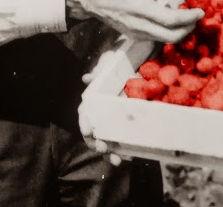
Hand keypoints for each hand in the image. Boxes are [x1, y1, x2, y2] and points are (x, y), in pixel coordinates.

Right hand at [65, 0, 202, 41]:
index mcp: (140, 7)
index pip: (171, 19)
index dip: (189, 17)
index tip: (201, 10)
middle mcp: (139, 25)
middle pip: (172, 36)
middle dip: (189, 28)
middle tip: (197, 16)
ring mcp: (136, 33)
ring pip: (166, 40)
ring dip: (181, 31)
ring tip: (189, 16)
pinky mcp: (135, 36)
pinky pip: (157, 38)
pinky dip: (170, 31)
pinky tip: (173, 19)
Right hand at [79, 50, 126, 165]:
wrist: (138, 61)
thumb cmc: (118, 62)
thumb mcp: (109, 62)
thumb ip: (100, 69)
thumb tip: (87, 78)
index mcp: (94, 101)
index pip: (85, 114)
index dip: (85, 123)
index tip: (88, 130)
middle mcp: (102, 114)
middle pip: (94, 133)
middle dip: (96, 143)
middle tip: (103, 148)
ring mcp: (114, 121)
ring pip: (107, 141)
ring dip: (110, 153)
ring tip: (116, 160)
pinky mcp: (128, 125)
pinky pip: (123, 141)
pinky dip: (124, 151)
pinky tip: (129, 157)